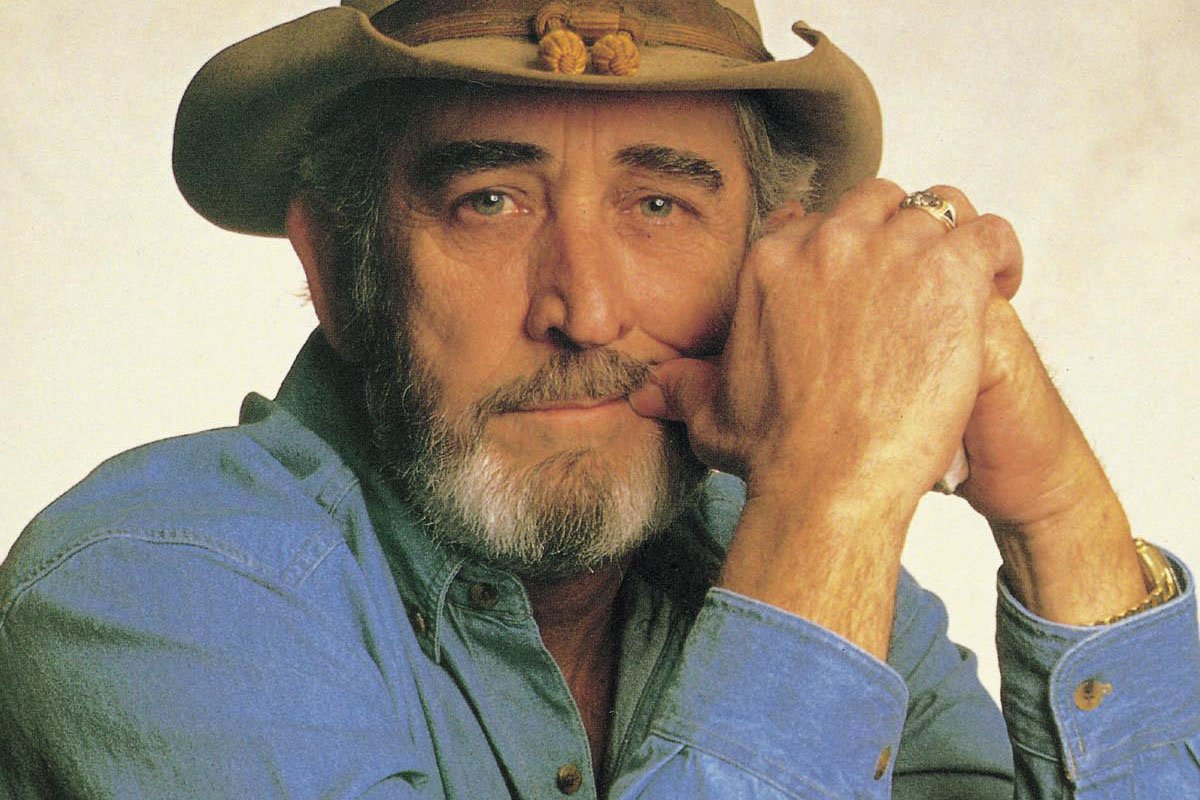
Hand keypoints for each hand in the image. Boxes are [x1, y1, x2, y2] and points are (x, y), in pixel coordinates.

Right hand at [628, 179, 1022, 655]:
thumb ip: (686, 389)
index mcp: (771, 262)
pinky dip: (999, 256)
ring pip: (934, 210)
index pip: (813, 218)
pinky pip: (987, 233)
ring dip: (948, 244)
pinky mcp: (946, 272)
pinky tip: (997, 288)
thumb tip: (647, 391)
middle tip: (914, 285)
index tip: (861, 278)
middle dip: (894, 235)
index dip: (842, 244)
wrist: (827, 478)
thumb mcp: (714, 416)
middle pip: (873, 202)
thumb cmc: (775, 454)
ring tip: (962, 287)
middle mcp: (826, 241)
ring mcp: (888, 250)